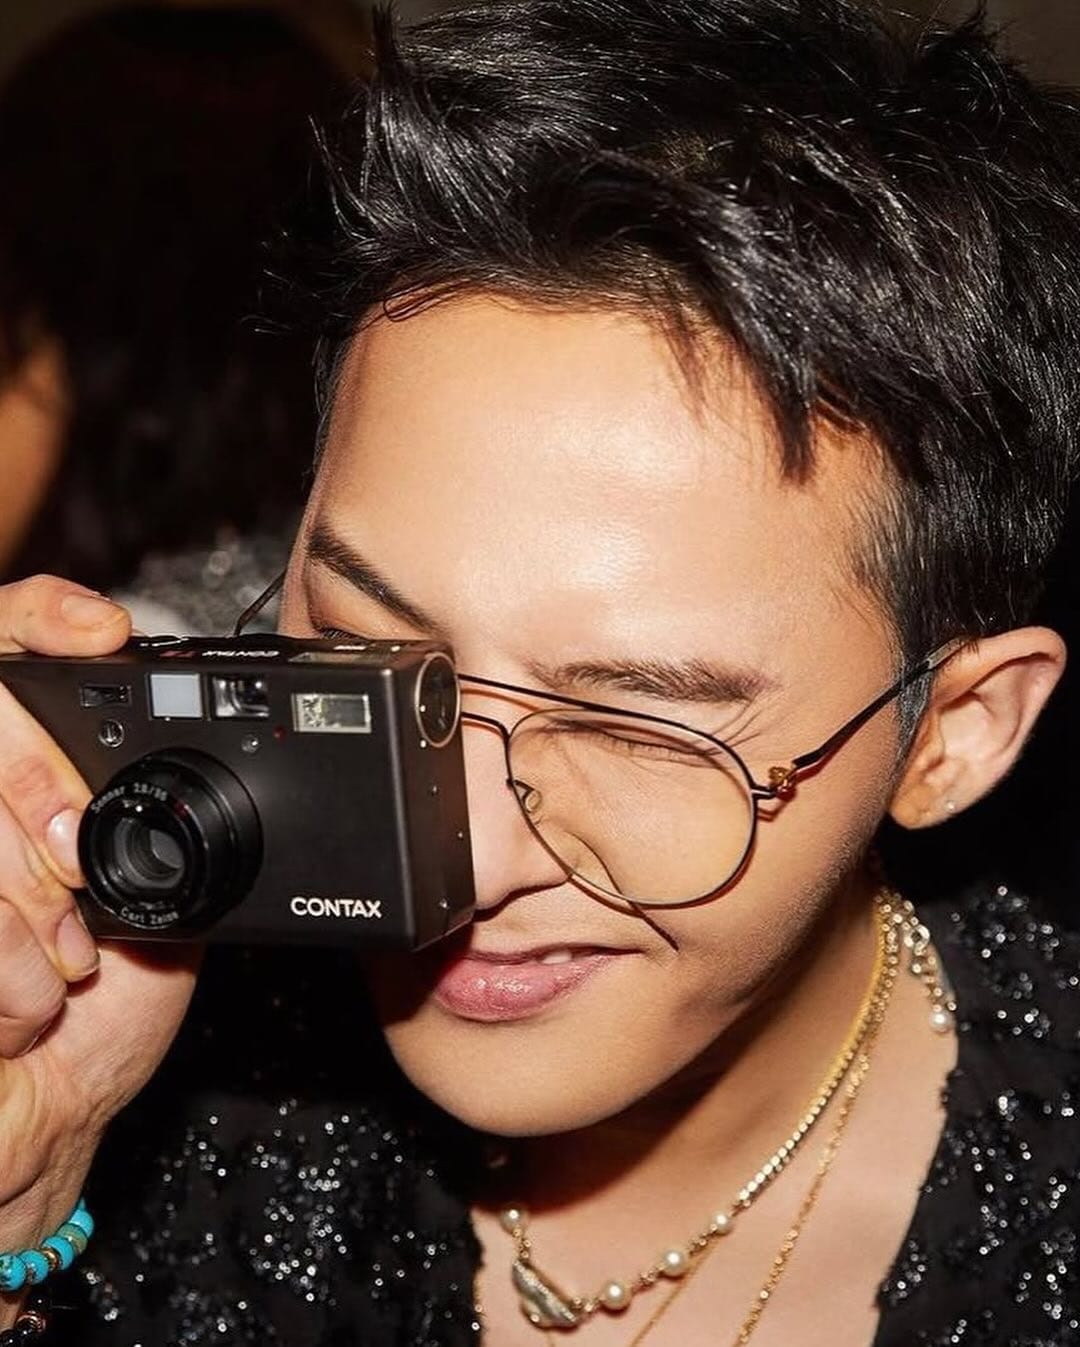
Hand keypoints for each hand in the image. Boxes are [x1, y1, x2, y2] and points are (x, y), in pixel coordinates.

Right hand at [0, 576, 198, 1270]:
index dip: (44, 616)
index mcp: (35, 782)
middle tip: (72, 872)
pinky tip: (33, 998)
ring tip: (63, 964)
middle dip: (40, 794)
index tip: (99, 631)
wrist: (41, 1114)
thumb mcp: (172, 909)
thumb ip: (177, 830)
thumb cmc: (103, 1014)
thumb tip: (240, 767)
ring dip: (28, 909)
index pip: (10, 648)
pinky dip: (13, 968)